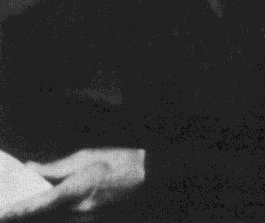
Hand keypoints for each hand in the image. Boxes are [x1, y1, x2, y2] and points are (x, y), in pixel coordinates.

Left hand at [0, 147, 144, 219]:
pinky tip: (46, 203)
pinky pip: (65, 214)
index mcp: (75, 188)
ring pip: (53, 216)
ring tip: (22, 206)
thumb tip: (31, 168)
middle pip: (44, 214)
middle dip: (25, 213)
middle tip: (8, 210)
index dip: (19, 210)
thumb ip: (55, 167)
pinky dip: (52, 210)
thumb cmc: (114, 161)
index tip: (3, 213)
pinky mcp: (88, 216)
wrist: (141, 174)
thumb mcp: (83, 157)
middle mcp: (77, 208)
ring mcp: (84, 215)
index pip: (40, 203)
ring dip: (39, 211)